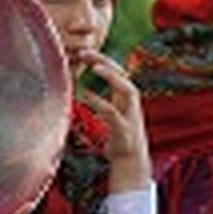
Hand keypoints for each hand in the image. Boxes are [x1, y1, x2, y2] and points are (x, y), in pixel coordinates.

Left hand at [75, 49, 150, 191]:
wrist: (130, 161)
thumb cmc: (118, 136)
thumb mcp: (110, 114)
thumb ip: (100, 101)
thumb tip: (81, 88)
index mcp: (126, 98)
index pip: (117, 72)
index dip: (102, 60)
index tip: (84, 52)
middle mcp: (131, 103)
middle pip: (123, 74)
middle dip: (106, 61)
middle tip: (86, 52)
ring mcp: (130, 115)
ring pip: (127, 89)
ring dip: (112, 77)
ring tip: (95, 68)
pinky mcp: (124, 129)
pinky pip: (112, 112)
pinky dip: (99, 102)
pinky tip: (86, 96)